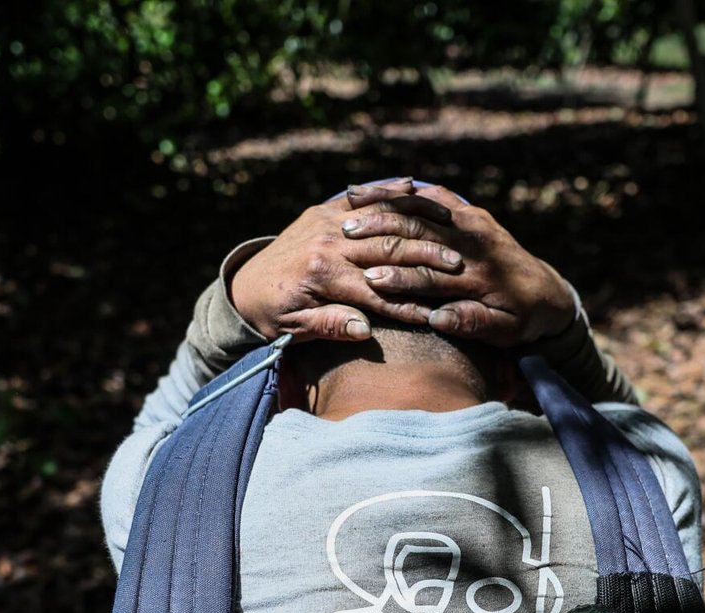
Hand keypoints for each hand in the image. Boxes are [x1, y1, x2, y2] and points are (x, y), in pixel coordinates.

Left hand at [229, 179, 468, 342]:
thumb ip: (329, 326)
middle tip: (460, 267)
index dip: (408, 304)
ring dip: (417, 225)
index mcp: (320, 276)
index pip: (375, 291)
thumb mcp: (295, 329)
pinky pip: (362, 200)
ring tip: (449, 230)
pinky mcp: (323, 210)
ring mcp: (325, 222)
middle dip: (425, 259)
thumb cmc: (271, 315)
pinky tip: (418, 190)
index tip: (438, 313)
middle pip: (387, 250)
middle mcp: (325, 244)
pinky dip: (390, 195)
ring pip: (381, 220)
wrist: (243, 285)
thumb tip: (364, 330)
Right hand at [340, 186, 575, 346]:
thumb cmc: (523, 319)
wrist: (548, 293)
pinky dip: (404, 193)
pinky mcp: (471, 214)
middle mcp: (475, 242)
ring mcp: (474, 223)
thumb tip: (437, 320)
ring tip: (351, 203)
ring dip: (386, 205)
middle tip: (346, 234)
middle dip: (382, 234)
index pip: (433, 276)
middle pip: (421, 233)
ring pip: (423, 208)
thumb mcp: (505, 331)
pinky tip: (381, 191)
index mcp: (481, 275)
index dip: (400, 278)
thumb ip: (472, 323)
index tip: (368, 280)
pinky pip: (433, 198)